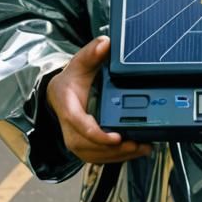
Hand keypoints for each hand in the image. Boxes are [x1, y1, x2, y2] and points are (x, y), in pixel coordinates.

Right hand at [47, 36, 152, 164]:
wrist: (59, 94)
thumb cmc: (71, 80)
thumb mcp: (79, 63)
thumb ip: (92, 52)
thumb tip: (105, 43)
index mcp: (67, 107)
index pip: (80, 125)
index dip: (98, 134)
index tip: (116, 137)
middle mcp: (69, 128)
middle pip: (89, 146)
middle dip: (114, 150)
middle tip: (138, 144)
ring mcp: (75, 139)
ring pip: (95, 155)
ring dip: (118, 156)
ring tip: (141, 148)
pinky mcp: (83, 147)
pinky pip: (98, 157)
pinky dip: (116, 157)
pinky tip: (134, 152)